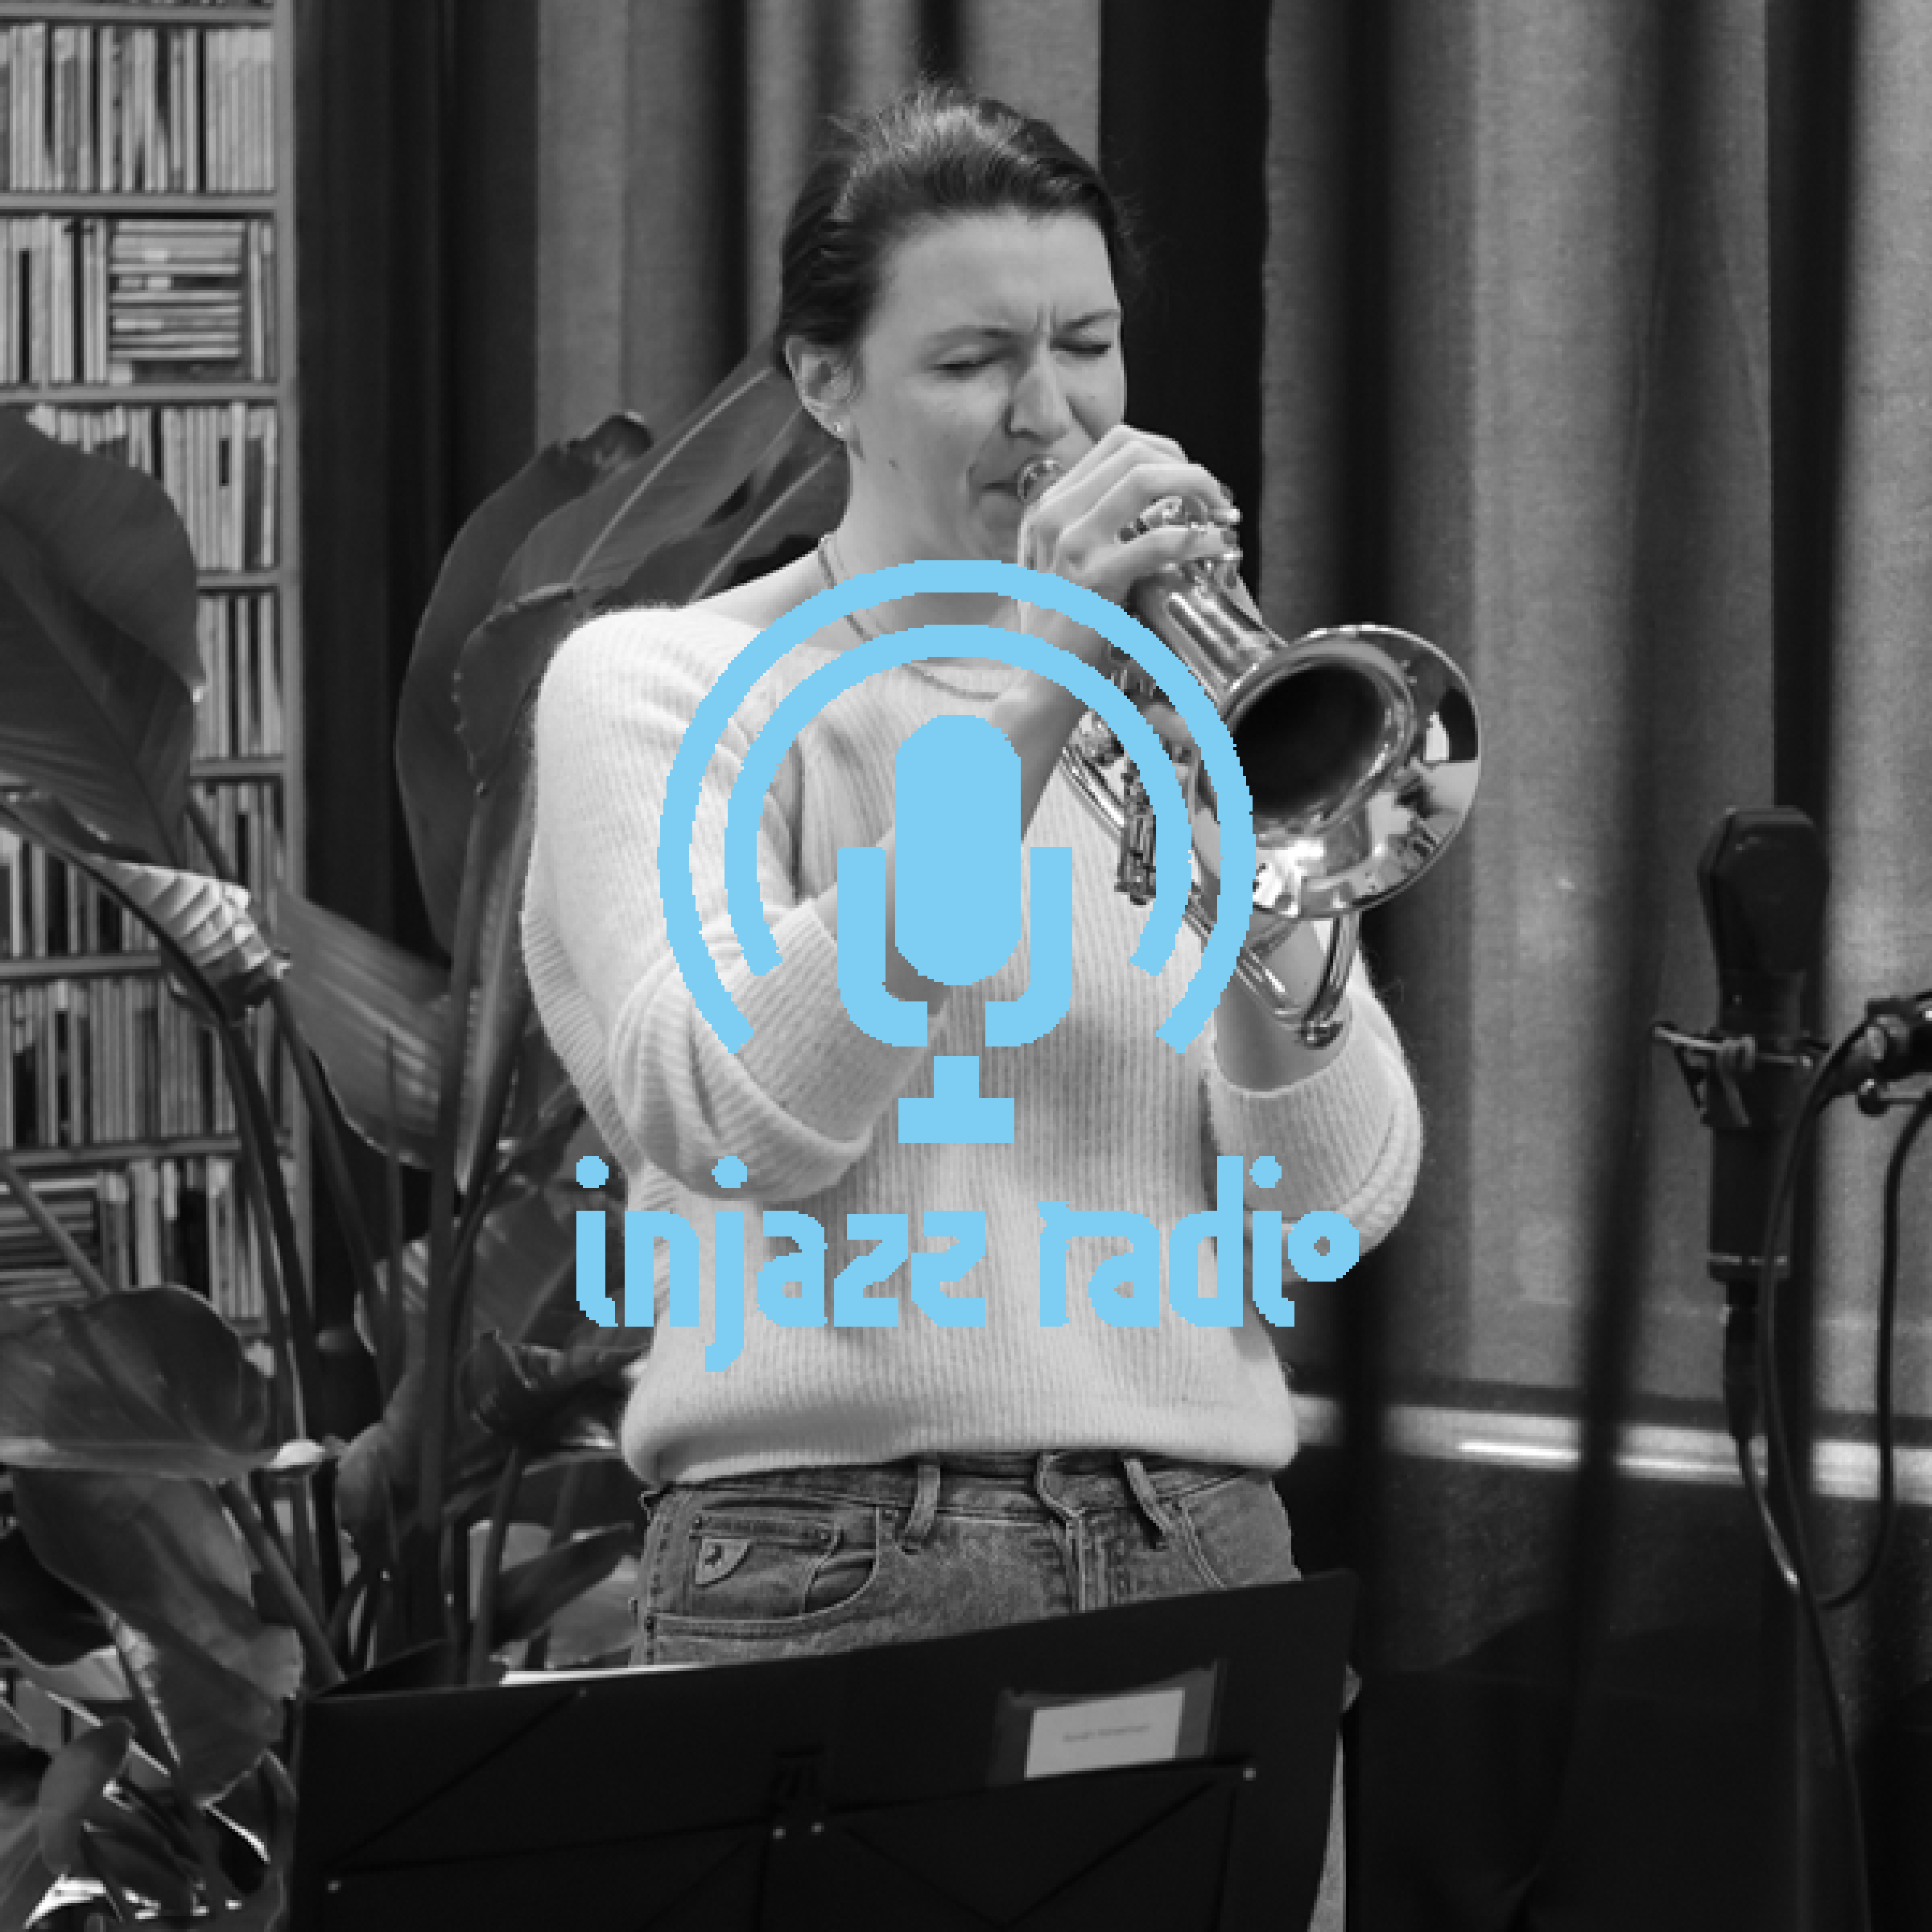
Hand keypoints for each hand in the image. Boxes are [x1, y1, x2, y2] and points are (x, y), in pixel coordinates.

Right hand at [1016, 425, 1239, 670]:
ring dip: (1195, 488)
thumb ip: (1091, 528)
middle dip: (1188, 467)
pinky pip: (1158, 540)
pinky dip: (1197, 538)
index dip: (1168, 453)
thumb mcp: (1061, 565)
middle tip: (1215, 499)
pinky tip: (1214, 546)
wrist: (1041, 681)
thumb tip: (1146, 504)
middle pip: (1134, 451)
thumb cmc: (1061, 630)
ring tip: (1220, 515)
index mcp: (1050, 506)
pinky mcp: (1095, 577)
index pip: (1117, 443)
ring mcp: (1072, 543)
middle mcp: (1055, 514)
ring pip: (1145, 479)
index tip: (1192, 482)